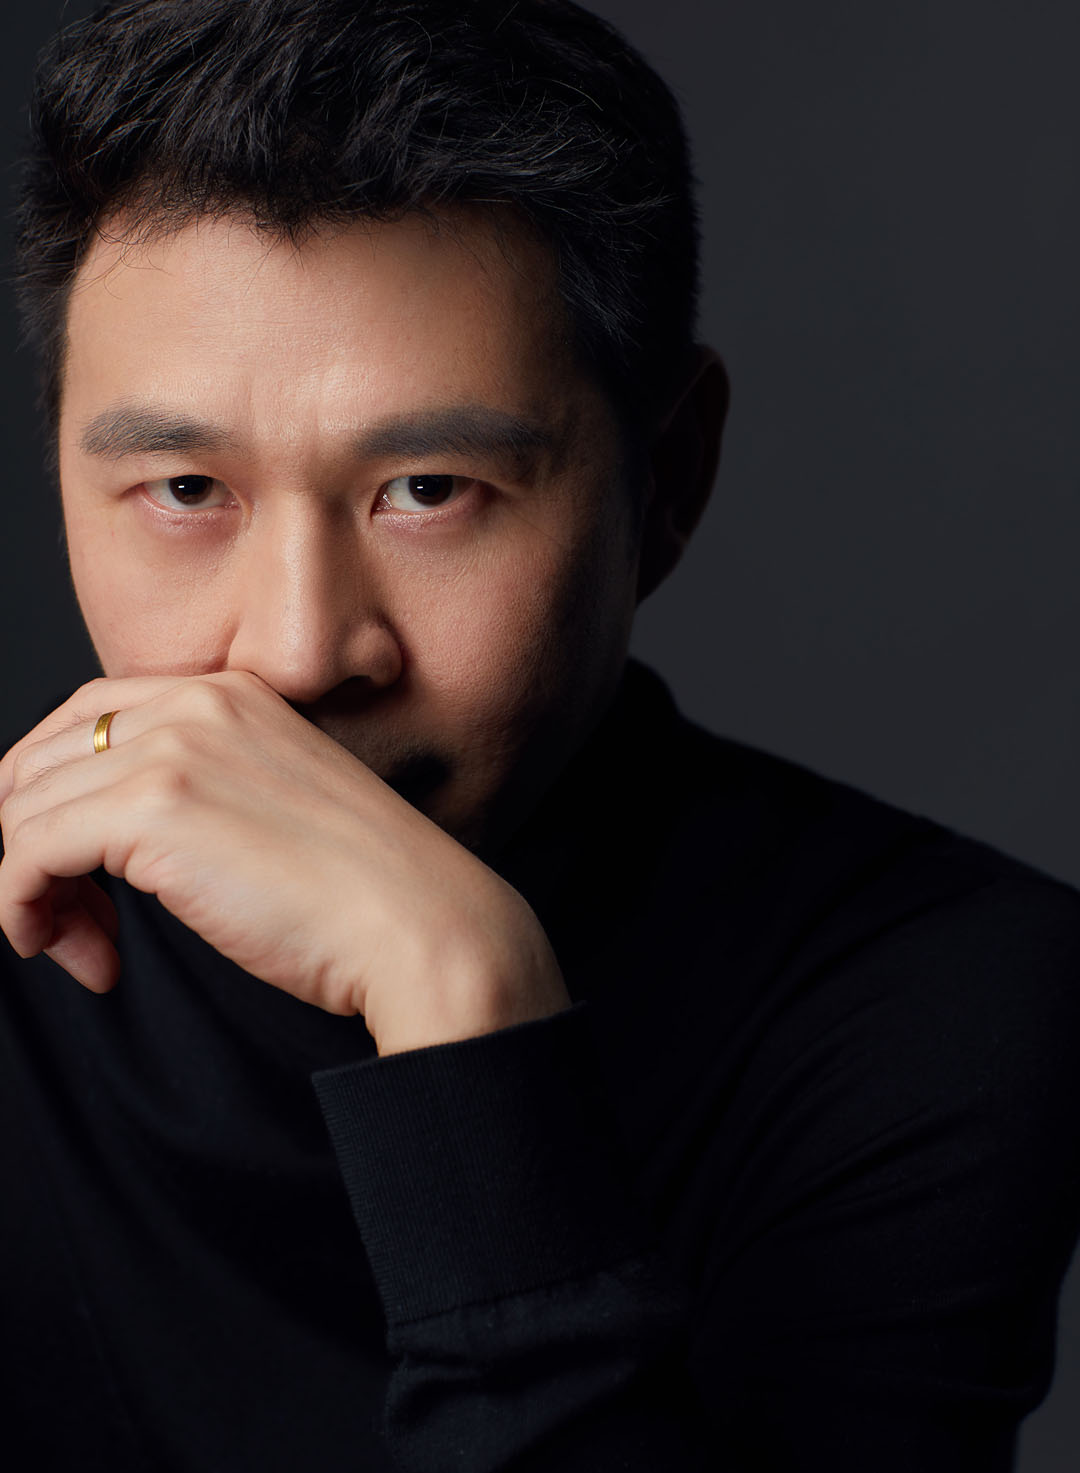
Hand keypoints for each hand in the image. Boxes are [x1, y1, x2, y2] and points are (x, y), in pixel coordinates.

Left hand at [0, 672, 570, 1053]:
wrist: (421, 923)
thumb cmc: (363, 891)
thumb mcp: (271, 805)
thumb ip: (202, 788)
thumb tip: (108, 833)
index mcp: (228, 694)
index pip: (85, 716)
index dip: (52, 796)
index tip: (69, 867)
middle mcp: (194, 704)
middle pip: (39, 763)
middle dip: (32, 850)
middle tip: (74, 923)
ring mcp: (172, 750)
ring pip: (21, 813)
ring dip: (31, 896)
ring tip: (84, 949)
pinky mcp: (153, 810)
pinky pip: (24, 856)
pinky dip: (24, 913)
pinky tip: (87, 958)